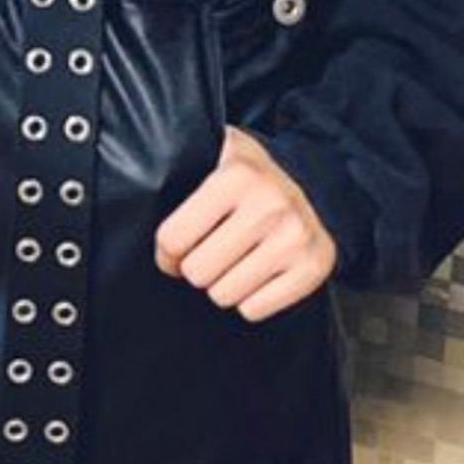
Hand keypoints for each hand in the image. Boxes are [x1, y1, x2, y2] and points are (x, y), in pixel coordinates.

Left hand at [153, 122, 338, 319]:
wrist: (319, 183)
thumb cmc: (253, 175)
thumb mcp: (217, 153)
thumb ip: (183, 170)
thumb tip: (145, 197)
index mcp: (236, 175)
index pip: (173, 239)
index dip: (168, 251)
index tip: (177, 247)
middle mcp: (269, 205)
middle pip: (197, 272)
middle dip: (197, 266)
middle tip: (211, 251)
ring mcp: (294, 238)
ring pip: (224, 295)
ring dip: (223, 283)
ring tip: (236, 258)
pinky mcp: (313, 267)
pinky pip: (254, 309)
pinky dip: (251, 298)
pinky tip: (259, 271)